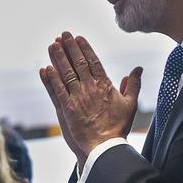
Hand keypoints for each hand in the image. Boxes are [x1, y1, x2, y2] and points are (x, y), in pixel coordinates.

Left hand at [39, 32, 141, 166]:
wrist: (105, 147)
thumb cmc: (118, 127)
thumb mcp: (130, 104)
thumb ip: (133, 85)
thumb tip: (137, 69)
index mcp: (105, 85)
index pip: (93, 62)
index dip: (84, 48)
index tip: (78, 38)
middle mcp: (90, 89)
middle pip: (78, 63)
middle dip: (70, 48)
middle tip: (63, 35)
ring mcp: (77, 98)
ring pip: (66, 74)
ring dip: (58, 59)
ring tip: (52, 45)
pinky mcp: (67, 109)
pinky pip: (57, 91)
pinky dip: (50, 80)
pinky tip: (45, 69)